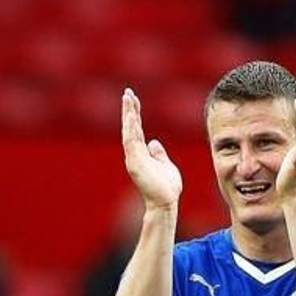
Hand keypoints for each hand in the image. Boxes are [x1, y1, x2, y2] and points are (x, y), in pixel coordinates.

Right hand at [121, 88, 181, 208]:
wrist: (166, 202)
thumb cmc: (167, 187)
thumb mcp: (166, 166)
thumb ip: (159, 154)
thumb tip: (153, 143)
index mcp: (142, 153)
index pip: (137, 129)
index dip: (135, 114)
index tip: (133, 99)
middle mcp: (135, 153)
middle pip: (130, 127)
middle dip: (129, 110)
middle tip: (127, 92)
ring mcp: (134, 158)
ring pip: (129, 131)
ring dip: (128, 115)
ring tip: (127, 98)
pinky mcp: (135, 163)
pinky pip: (131, 141)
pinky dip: (130, 128)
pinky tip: (131, 115)